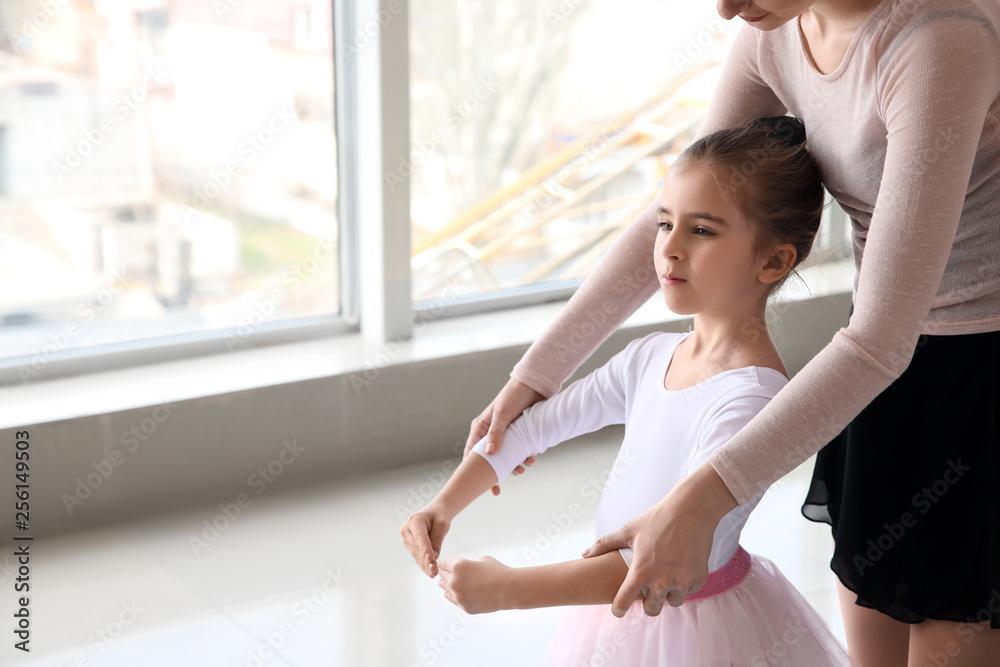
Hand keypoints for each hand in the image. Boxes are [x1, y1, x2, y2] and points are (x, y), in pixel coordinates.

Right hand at [401, 505, 450, 577]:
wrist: (434, 512)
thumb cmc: (440, 516)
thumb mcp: (443, 525)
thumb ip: (437, 540)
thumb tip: (433, 558)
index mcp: (415, 520)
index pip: (420, 537)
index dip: (426, 550)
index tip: (432, 560)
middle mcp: (407, 529)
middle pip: (418, 548)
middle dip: (427, 561)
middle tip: (435, 572)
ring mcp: (406, 538)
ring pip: (416, 554)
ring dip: (425, 565)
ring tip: (434, 574)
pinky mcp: (409, 545)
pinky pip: (416, 556)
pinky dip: (423, 564)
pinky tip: (430, 572)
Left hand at [438, 555, 511, 613]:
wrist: (509, 589)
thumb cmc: (497, 571)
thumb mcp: (482, 560)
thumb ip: (468, 563)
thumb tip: (463, 569)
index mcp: (458, 566)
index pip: (442, 563)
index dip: (443, 562)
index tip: (442, 563)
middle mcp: (454, 581)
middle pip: (442, 576)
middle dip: (444, 573)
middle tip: (443, 572)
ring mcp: (458, 596)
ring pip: (446, 589)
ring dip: (444, 585)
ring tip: (441, 583)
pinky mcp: (464, 607)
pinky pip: (453, 600)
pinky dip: (451, 595)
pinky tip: (448, 593)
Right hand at [465, 378, 544, 495]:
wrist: (535, 385)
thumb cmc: (514, 395)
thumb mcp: (502, 414)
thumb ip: (496, 432)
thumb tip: (489, 453)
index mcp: (481, 427)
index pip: (471, 452)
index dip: (472, 469)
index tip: (475, 484)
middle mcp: (491, 433)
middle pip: (489, 459)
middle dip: (495, 473)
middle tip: (498, 489)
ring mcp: (506, 436)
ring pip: (505, 458)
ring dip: (513, 466)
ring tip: (523, 468)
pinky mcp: (519, 436)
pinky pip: (518, 452)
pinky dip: (524, 458)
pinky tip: (531, 459)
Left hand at [581, 463, 736, 616]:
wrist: (691, 510)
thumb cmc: (657, 518)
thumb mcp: (628, 530)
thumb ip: (604, 544)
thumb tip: (584, 554)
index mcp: (640, 572)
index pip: (623, 603)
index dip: (618, 609)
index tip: (618, 609)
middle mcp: (661, 582)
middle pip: (651, 611)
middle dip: (648, 604)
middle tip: (647, 590)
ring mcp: (682, 582)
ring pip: (672, 602)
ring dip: (668, 594)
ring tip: (666, 576)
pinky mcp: (698, 579)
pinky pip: (689, 591)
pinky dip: (685, 584)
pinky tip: (681, 568)